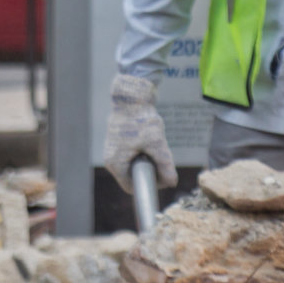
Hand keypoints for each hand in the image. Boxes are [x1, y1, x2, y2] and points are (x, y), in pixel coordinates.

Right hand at [102, 74, 177, 192]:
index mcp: (115, 163)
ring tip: (156, 145)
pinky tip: (151, 139)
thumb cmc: (140, 119)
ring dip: (148, 159)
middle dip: (150, 170)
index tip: (163, 176)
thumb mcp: (156, 143)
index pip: (132, 187)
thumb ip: (165, 165)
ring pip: (134, 164)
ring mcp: (113, 149)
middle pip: (134, 176)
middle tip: (162, 157)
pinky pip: (132, 154)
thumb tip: (172, 182)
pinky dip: (143, 150)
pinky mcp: (118, 141)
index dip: (149, 185)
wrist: (132, 96)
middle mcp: (111, 159)